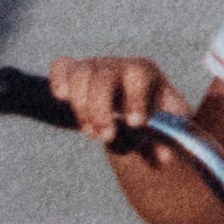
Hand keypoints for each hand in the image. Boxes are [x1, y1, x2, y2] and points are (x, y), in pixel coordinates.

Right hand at [45, 55, 186, 143]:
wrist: (134, 109)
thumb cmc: (153, 118)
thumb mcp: (163, 129)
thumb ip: (163, 141)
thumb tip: (164, 157)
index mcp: (146, 74)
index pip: (140, 75)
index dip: (135, 99)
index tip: (135, 124)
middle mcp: (119, 66)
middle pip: (104, 77)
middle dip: (101, 110)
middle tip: (106, 137)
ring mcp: (95, 67)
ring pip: (80, 74)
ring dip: (81, 107)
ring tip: (91, 133)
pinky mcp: (74, 72)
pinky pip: (61, 66)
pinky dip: (59, 80)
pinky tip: (63, 98)